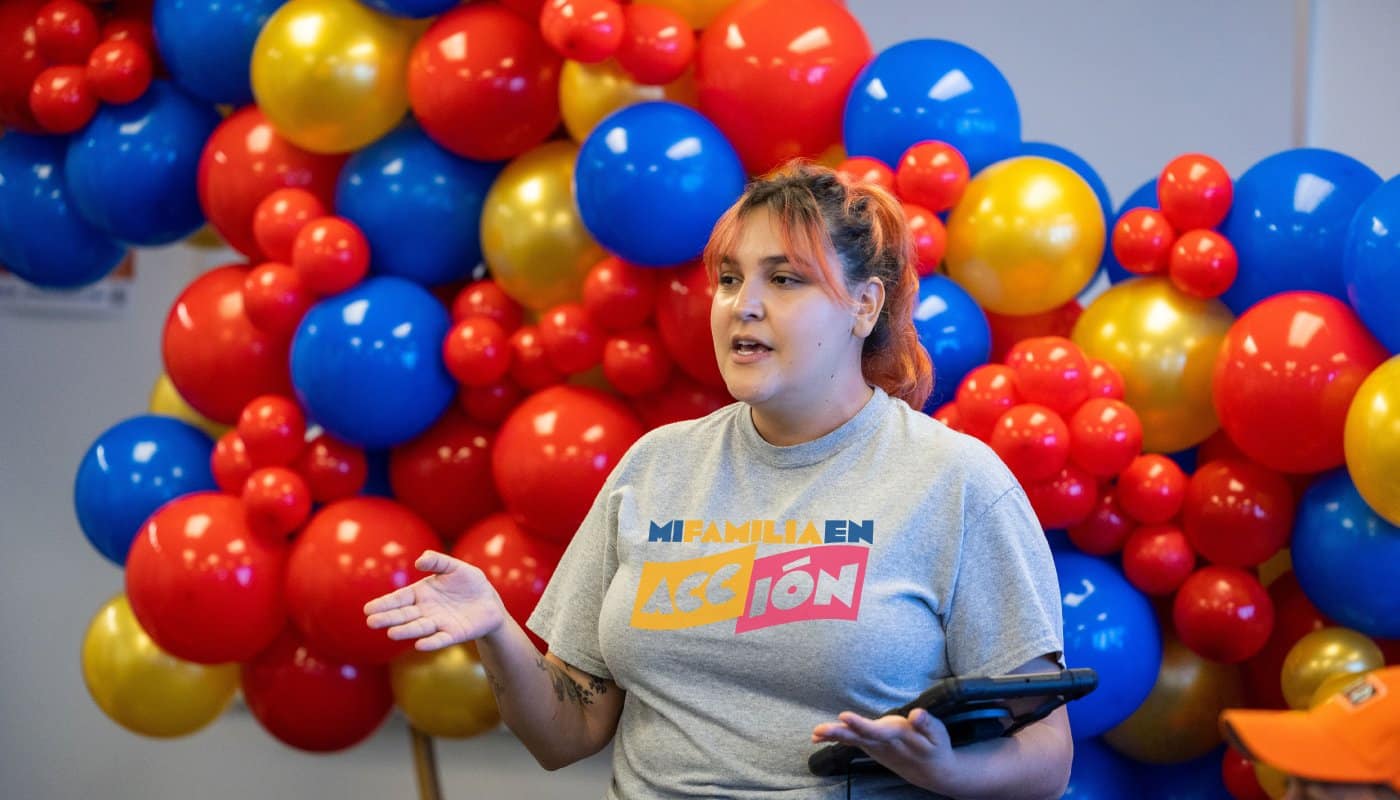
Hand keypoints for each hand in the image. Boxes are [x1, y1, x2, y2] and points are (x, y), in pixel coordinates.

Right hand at [363, 550, 506, 650]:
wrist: (489, 601)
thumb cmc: (469, 582)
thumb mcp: (454, 567)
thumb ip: (437, 561)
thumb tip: (418, 561)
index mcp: (422, 594)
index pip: (399, 599)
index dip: (384, 603)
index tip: (368, 609)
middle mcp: (426, 611)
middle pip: (404, 615)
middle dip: (388, 618)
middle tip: (371, 622)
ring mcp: (439, 624)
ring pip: (419, 627)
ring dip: (406, 631)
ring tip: (391, 633)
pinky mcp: (454, 634)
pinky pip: (441, 639)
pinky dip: (431, 642)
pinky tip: (420, 645)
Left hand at [812, 708, 957, 790]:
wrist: (931, 772)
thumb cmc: (935, 747)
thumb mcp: (938, 734)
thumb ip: (927, 724)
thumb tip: (917, 714)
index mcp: (900, 737)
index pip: (877, 731)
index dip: (860, 724)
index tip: (844, 716)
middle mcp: (884, 744)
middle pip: (859, 737)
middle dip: (839, 733)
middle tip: (819, 730)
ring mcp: (876, 748)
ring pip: (852, 740)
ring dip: (833, 736)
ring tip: (815, 732)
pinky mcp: (872, 748)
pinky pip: (851, 742)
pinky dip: (834, 738)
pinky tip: (816, 736)